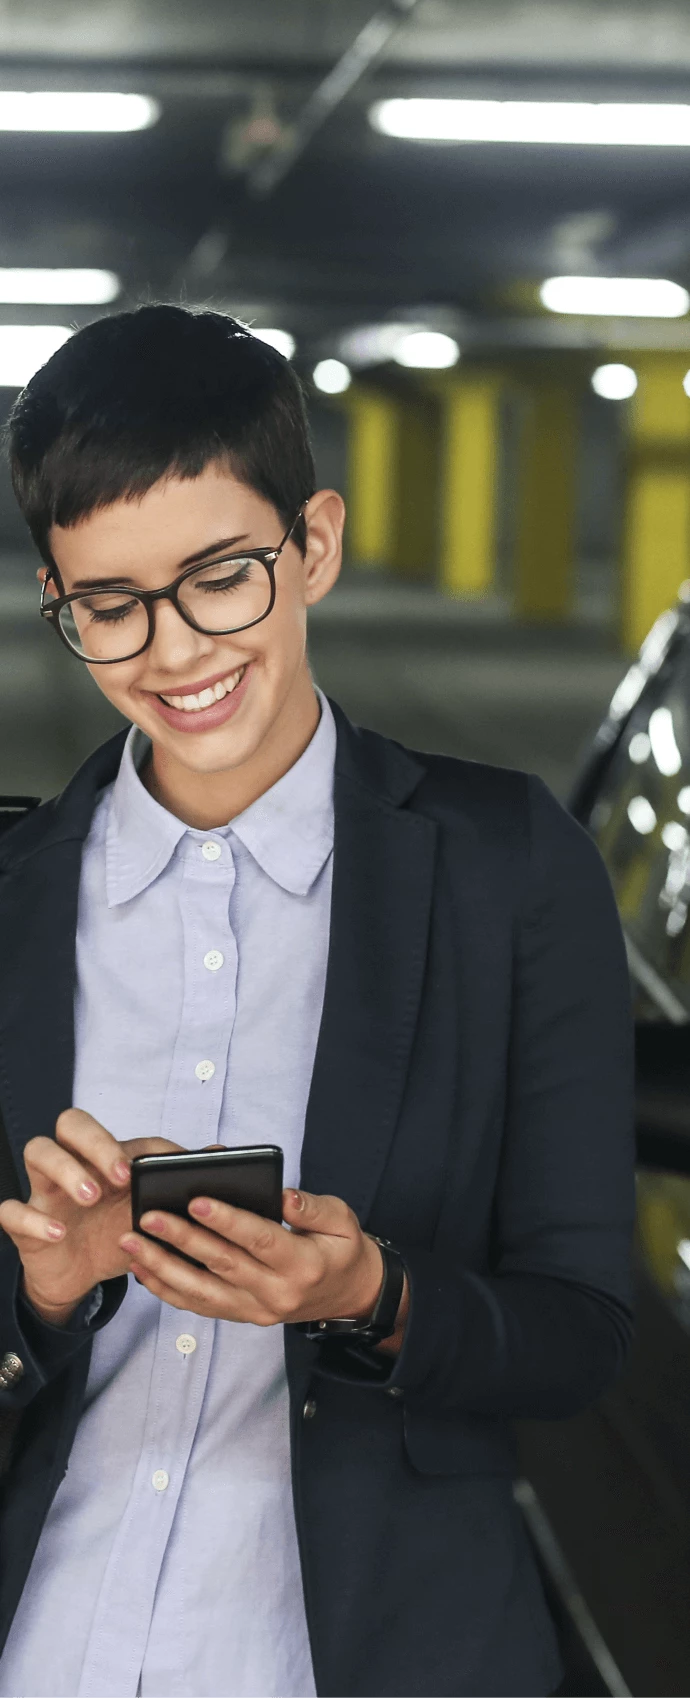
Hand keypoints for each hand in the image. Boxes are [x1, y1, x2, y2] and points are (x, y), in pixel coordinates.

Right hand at [0, 1108, 181, 1325]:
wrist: (79, 1278)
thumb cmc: (115, 1233)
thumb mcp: (150, 1214)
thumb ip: (178, 1185)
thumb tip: (220, 1153)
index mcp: (104, 1158)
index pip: (118, 1131)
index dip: (141, 1143)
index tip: (169, 1165)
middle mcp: (73, 1164)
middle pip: (71, 1123)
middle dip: (97, 1141)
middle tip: (123, 1174)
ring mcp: (45, 1190)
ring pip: (38, 1151)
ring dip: (66, 1169)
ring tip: (91, 1194)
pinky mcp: (24, 1223)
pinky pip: (11, 1209)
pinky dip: (33, 1218)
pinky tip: (57, 1231)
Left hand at [119, 1188, 390, 1332]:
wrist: (348, 1297)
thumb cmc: (342, 1249)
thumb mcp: (342, 1221)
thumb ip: (311, 1207)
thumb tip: (282, 1194)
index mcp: (302, 1264)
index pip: (259, 1240)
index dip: (227, 1220)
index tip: (195, 1199)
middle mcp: (276, 1293)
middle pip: (222, 1264)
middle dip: (181, 1239)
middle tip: (148, 1216)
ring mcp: (256, 1311)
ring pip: (201, 1291)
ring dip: (162, 1267)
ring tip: (131, 1243)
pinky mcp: (242, 1317)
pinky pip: (199, 1306)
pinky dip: (168, 1290)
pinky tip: (142, 1270)